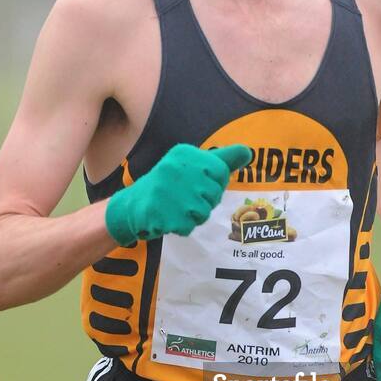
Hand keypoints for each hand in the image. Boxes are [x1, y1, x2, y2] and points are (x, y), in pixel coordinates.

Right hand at [105, 143, 251, 244]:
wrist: (132, 206)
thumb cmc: (170, 186)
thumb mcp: (194, 167)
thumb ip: (222, 160)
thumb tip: (248, 152)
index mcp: (185, 153)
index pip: (220, 172)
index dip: (215, 185)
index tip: (199, 186)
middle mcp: (176, 167)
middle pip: (213, 194)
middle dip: (204, 203)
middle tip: (184, 199)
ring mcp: (167, 190)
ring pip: (203, 212)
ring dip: (193, 216)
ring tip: (177, 209)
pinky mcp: (161, 212)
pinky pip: (188, 227)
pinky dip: (181, 227)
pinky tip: (169, 218)